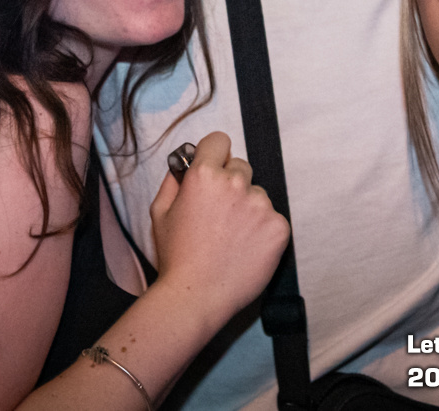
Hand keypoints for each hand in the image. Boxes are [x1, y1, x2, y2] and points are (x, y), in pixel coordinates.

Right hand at [148, 131, 289, 321]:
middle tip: (219, 214)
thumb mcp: (160, 213)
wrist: (196, 296)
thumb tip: (183, 163)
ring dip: (248, 208)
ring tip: (231, 238)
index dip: (214, 154)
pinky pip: (273, 217)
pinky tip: (246, 248)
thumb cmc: (175, 256)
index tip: (213, 168)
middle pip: (240, 167)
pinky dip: (262, 230)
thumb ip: (173, 181)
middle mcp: (235, 183)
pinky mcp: (278, 226)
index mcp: (204, 175)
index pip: (219, 141)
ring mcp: (260, 204)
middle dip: (231, 183)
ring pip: (258, 194)